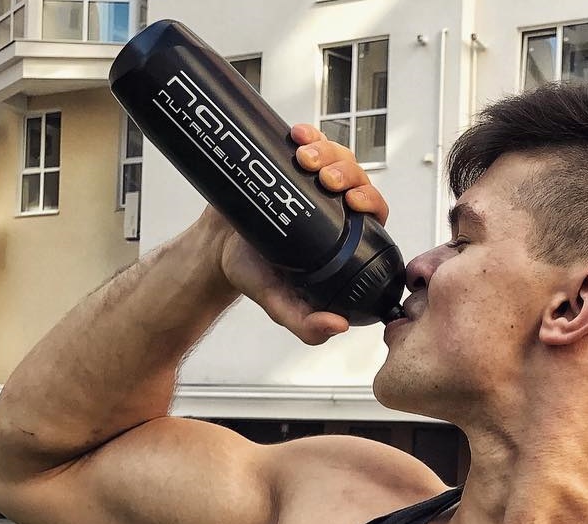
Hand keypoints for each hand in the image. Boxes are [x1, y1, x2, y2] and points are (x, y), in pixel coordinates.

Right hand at [206, 124, 390, 345]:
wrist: (213, 248)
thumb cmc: (254, 275)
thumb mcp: (281, 306)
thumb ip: (307, 326)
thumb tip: (339, 326)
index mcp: (344, 240)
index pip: (373, 215)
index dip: (371, 202)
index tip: (354, 201)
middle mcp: (334, 209)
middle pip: (358, 179)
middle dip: (349, 172)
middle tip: (326, 179)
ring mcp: (313, 183)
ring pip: (338, 156)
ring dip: (328, 150)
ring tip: (304, 158)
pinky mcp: (290, 162)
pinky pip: (311, 140)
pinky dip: (309, 132)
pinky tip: (298, 133)